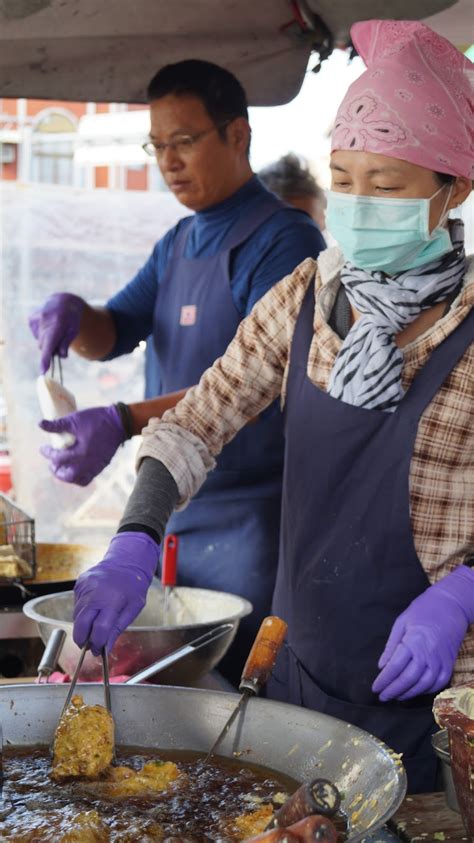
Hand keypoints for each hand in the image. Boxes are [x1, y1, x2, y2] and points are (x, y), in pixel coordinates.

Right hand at [29, 293, 84, 373]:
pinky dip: (42, 334)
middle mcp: (44, 319)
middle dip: (51, 348)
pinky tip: (48, 325)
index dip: (46, 358)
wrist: (63, 302)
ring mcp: (36, 319)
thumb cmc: (71, 319)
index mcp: (58, 323)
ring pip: (40, 341)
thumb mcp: (73, 331)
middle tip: (60, 339)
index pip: (50, 344)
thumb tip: (61, 356)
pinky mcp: (31, 319)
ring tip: (54, 329)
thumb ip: (66, 343)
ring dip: (47, 340)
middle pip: (45, 345)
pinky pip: (36, 335)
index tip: (43, 371)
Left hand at [39, 405, 125, 485]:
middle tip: (52, 463)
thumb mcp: (75, 419)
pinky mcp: (102, 465)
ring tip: (62, 467)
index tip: (44, 448)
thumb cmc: (97, 419)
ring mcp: (96, 466)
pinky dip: (78, 476)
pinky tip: (75, 467)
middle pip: (67, 476)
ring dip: (67, 476)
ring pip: (78, 480)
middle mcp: (88, 463)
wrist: (119, 422)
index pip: (58, 458)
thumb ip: (57, 425)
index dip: (48, 453)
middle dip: (56, 471)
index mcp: (81, 452)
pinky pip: (88, 477)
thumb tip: (40, 424)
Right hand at [73, 532, 159, 655]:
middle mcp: (95, 593)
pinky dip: (83, 613)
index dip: (98, 643)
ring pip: (77, 616)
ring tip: (93, 628)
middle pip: (81, 624)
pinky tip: (93, 610)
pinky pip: (77, 605)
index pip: (99, 629)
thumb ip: (118, 628)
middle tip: (88, 646)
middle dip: (82, 640)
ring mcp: (85, 587)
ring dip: (82, 626)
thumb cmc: (133, 584)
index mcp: (112, 600)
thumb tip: (106, 648)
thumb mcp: (133, 608)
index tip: (99, 651)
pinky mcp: (79, 584)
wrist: (126, 560)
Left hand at [373, 566, 473, 700]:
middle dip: (393, 690)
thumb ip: (391, 645)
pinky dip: (425, 690)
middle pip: (408, 679)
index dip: (384, 680)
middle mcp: (428, 654)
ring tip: (395, 696)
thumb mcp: (401, 622)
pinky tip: (414, 691)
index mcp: (414, 642)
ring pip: (423, 685)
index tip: (375, 688)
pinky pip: (438, 683)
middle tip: (382, 696)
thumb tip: (381, 666)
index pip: (395, 667)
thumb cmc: (423, 610)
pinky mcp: (449, 664)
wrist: (451, 606)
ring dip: (408, 694)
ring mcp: (441, 660)